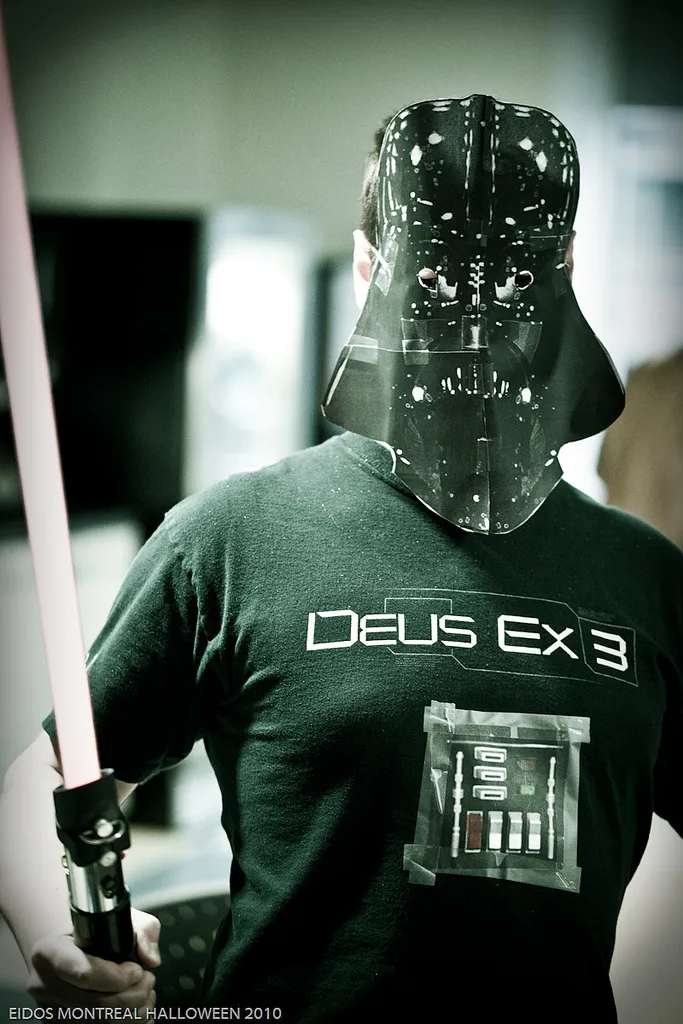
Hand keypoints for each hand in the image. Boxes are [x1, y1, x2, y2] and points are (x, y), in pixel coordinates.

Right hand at [27, 909, 160, 1007]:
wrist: (65, 951)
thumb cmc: (94, 933)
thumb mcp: (118, 917)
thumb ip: (141, 931)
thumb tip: (151, 959)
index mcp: (49, 952)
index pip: (84, 972)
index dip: (118, 976)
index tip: (136, 969)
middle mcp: (44, 985)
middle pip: (95, 1005)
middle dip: (134, 996)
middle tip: (148, 981)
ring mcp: (50, 1012)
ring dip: (133, 1013)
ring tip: (145, 994)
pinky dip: (127, 1023)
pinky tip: (136, 1010)